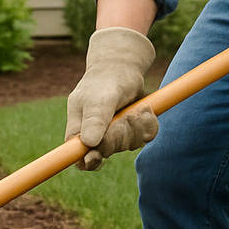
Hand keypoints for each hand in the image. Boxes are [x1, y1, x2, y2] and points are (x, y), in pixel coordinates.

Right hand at [65, 27, 157, 169]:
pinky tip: (144, 110)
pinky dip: (149, 124)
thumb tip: (89, 144)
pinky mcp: (133, 130)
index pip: (79, 157)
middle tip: (122, 117)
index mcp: (79, 130)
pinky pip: (146, 137)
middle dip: (119, 135)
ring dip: (136, 126)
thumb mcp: (99, 98)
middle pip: (108, 152)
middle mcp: (96, 135)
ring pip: (129, 145)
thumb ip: (95, 119)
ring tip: (133, 109)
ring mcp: (116, 133)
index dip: (88, 162)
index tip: (96, 157)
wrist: (124, 66)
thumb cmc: (105, 81)